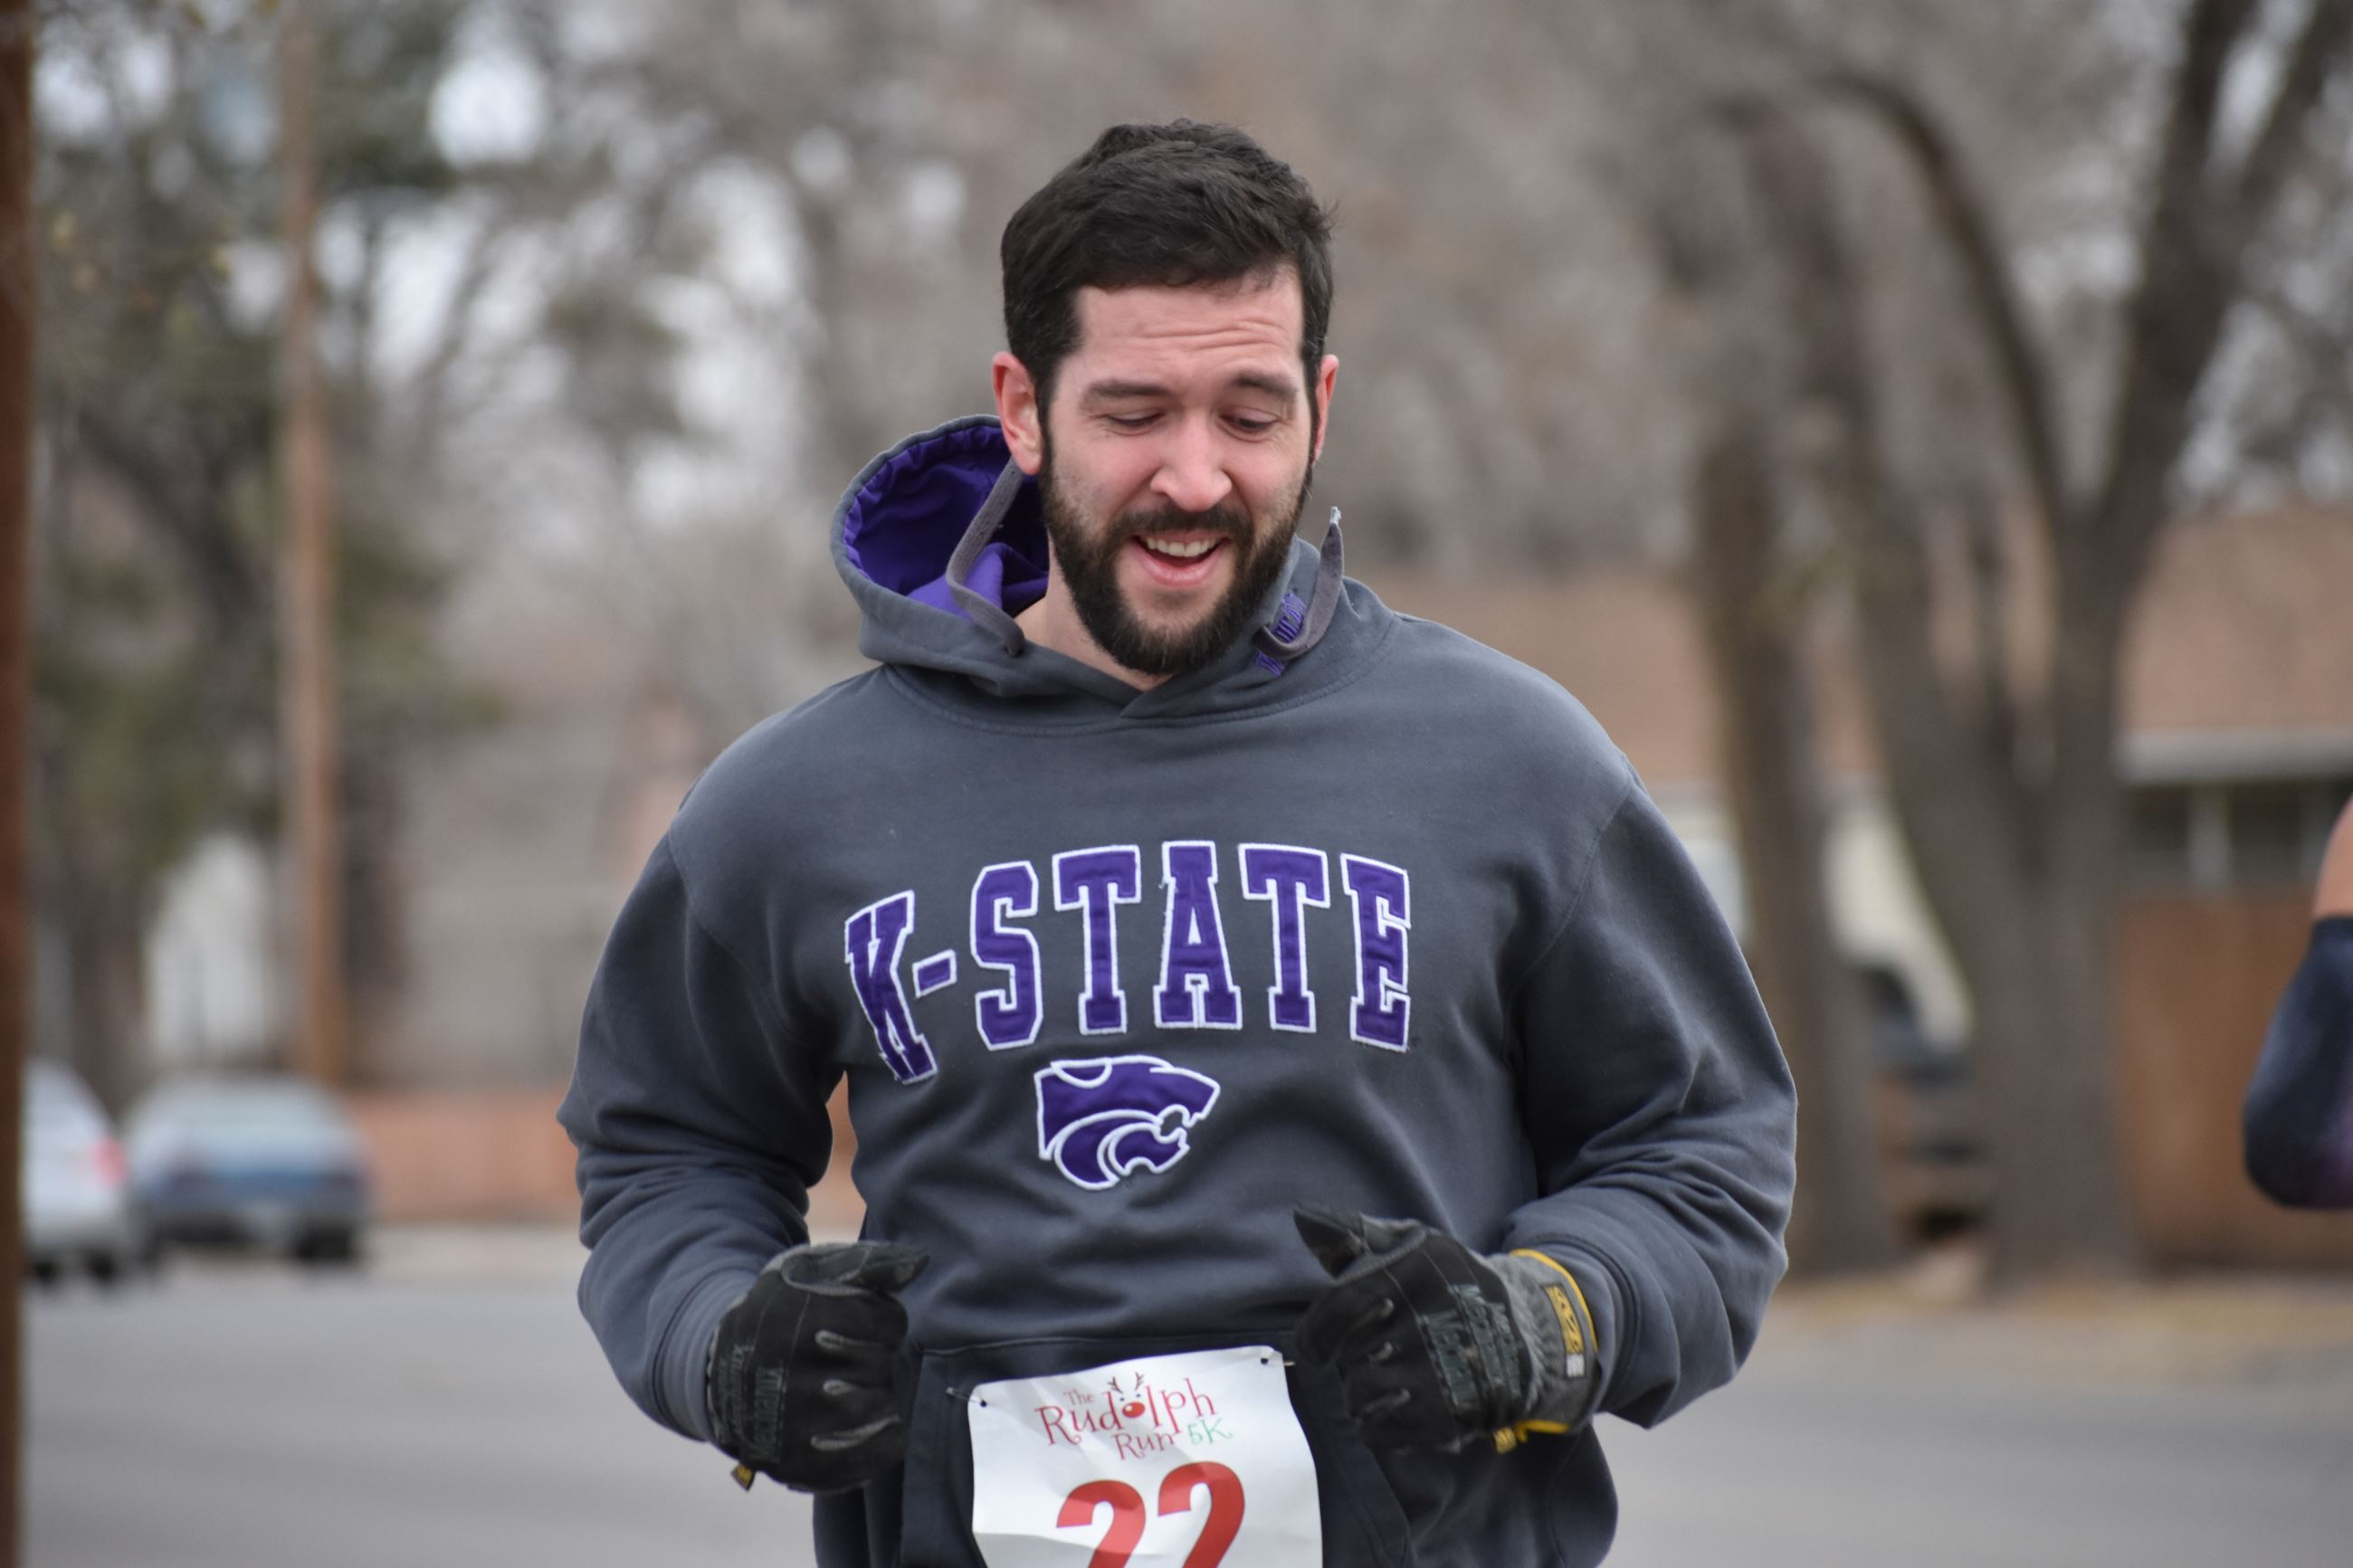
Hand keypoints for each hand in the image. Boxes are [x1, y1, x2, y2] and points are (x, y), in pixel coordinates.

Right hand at [706, 1240, 928, 1492]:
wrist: (720, 1369)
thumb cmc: (783, 1313)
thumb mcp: (813, 1271)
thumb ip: (869, 1263)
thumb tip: (920, 1261)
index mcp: (799, 1320)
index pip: (886, 1322)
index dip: (880, 1320)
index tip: (858, 1323)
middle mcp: (793, 1377)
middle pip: (878, 1367)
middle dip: (871, 1358)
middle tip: (846, 1356)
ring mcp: (794, 1428)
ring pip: (877, 1411)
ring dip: (874, 1396)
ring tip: (847, 1385)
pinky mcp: (797, 1465)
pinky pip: (868, 1459)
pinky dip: (879, 1442)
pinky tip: (867, 1424)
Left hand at [1292, 1207, 1595, 1452]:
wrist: (1530, 1332)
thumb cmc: (1453, 1286)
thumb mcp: (1415, 1246)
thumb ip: (1357, 1237)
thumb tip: (1304, 1217)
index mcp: (1413, 1270)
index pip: (1339, 1308)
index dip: (1318, 1335)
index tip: (1320, 1349)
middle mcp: (1425, 1317)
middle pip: (1349, 1356)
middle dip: (1354, 1360)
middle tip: (1380, 1355)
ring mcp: (1438, 1368)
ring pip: (1360, 1395)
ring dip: (1366, 1395)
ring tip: (1392, 1381)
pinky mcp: (1448, 1411)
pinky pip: (1381, 1430)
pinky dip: (1382, 1426)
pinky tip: (1402, 1407)